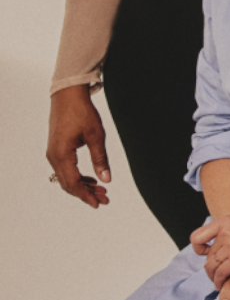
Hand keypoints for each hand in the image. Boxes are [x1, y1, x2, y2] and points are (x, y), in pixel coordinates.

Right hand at [46, 85, 110, 207]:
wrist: (67, 95)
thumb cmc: (82, 112)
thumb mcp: (96, 135)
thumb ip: (100, 159)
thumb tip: (106, 180)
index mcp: (62, 155)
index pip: (73, 183)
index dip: (86, 195)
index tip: (99, 204)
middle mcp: (53, 157)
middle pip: (68, 184)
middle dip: (86, 193)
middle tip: (104, 199)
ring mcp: (53, 153)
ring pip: (66, 177)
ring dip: (83, 185)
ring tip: (100, 191)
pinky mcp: (56, 149)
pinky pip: (65, 169)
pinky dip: (78, 176)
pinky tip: (90, 179)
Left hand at [192, 215, 229, 288]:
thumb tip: (220, 245)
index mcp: (227, 221)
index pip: (197, 237)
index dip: (199, 249)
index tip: (208, 254)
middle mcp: (226, 232)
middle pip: (208, 256)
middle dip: (212, 267)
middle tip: (218, 275)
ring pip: (211, 266)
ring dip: (214, 277)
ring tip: (219, 282)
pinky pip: (221, 274)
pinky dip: (220, 282)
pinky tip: (224, 285)